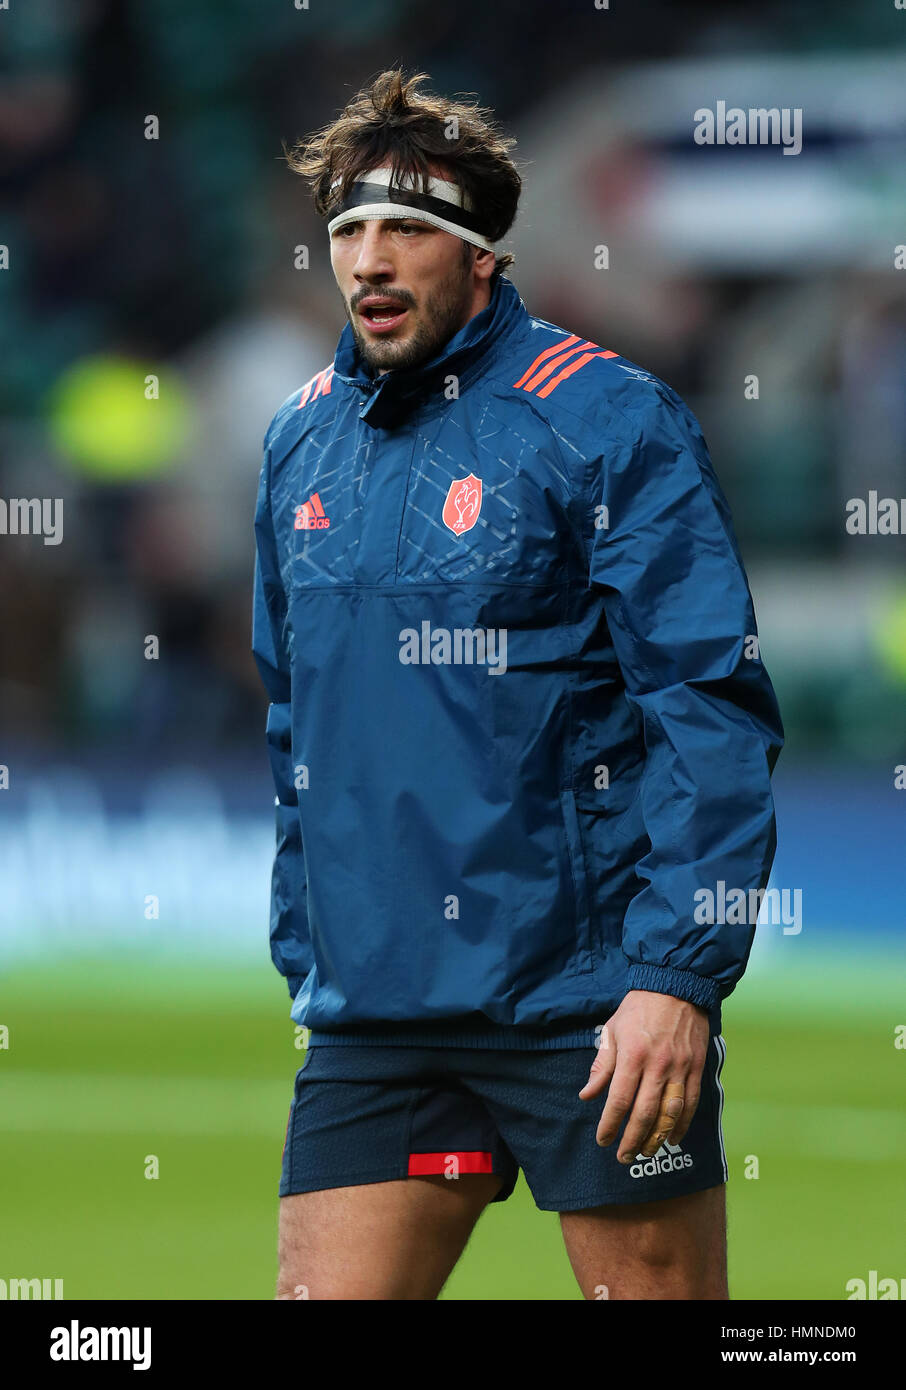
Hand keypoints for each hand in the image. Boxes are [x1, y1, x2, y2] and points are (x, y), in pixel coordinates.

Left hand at [578, 990, 709, 1163]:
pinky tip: (674, 1138)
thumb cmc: (639, 1008)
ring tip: (647, 1152)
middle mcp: (657, 1065)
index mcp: (632, 1055)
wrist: (677, 986)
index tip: (603, 1140)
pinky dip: (683, 1124)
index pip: (618, 1100)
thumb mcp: (613, 1030)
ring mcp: (680, 1068)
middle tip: (623, 1157)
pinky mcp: (697, 1067)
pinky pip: (691, 1103)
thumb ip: (601, 1065)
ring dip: (658, 1137)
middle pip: (644, 1113)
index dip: (610, 1125)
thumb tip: (587, 1094)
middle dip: (632, 1139)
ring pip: (670, 1113)